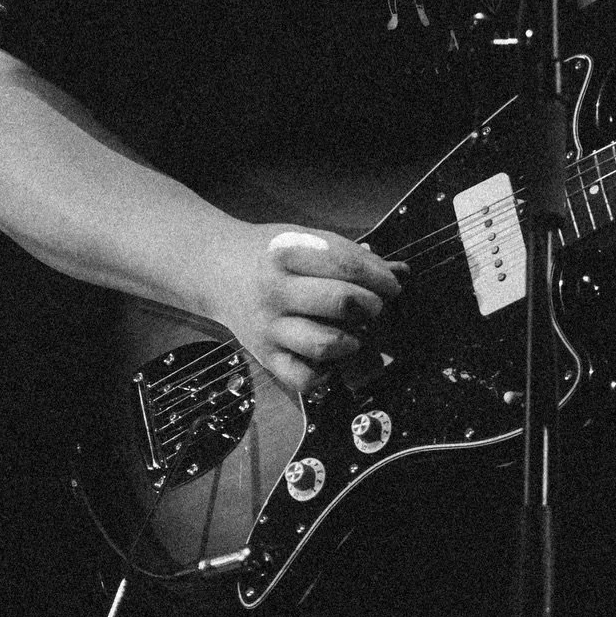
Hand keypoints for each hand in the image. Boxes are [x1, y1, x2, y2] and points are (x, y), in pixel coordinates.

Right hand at [215, 225, 405, 393]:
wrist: (216, 268)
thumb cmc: (271, 253)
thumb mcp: (305, 238)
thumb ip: (350, 255)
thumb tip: (399, 272)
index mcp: (289, 252)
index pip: (347, 264)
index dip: (379, 276)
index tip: (392, 284)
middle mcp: (276, 290)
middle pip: (340, 302)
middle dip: (371, 305)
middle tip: (374, 306)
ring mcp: (269, 326)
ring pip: (324, 344)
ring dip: (352, 341)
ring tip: (355, 333)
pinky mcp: (264, 356)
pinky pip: (302, 378)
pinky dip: (324, 374)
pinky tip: (329, 359)